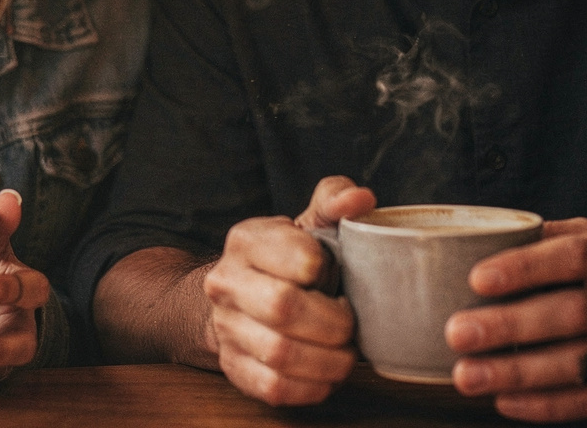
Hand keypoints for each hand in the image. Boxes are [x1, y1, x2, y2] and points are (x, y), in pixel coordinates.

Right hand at [204, 175, 376, 405]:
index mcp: (246, 239)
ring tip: (344, 352)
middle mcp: (226, 282)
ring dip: (328, 360)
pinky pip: (273, 387)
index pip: (300, 258)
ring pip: (280, 353)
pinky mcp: (233, 366)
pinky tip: (326, 374)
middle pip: (283, 308)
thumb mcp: (307, 222)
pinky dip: (311, 386)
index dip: (328, 272)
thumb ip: (334, 201)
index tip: (334, 276)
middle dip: (333, 322)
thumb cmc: (287, 258)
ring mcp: (226, 327)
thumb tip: (361, 199)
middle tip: (348, 323)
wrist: (239, 295)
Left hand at [445, 218, 586, 421]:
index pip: (576, 256)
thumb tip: (484, 235)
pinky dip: (545, 405)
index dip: (527, 267)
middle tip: (456, 333)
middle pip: (572, 314)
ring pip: (579, 363)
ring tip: (467, 375)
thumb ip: (552, 236)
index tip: (478, 278)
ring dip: (518, 373)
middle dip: (509, 326)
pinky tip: (504, 401)